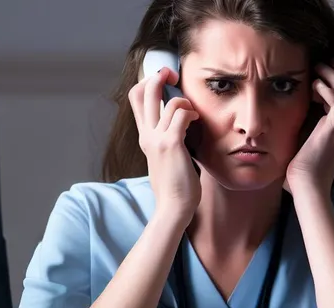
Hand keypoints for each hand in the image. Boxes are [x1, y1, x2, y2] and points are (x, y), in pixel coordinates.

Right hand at [129, 67, 200, 224]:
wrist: (173, 208)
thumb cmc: (176, 186)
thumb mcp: (166, 158)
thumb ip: (169, 139)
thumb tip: (182, 125)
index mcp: (145, 137)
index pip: (135, 99)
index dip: (147, 82)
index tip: (165, 81)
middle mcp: (147, 135)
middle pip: (142, 91)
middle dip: (159, 75)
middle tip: (173, 74)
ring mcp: (157, 139)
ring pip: (168, 100)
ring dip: (185, 101)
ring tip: (193, 113)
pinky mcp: (171, 144)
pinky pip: (181, 114)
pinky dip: (191, 113)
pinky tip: (197, 122)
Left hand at [286, 61, 333, 191]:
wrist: (306, 186)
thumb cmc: (301, 170)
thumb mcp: (302, 141)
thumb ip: (302, 127)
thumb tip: (286, 117)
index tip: (320, 72)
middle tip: (323, 61)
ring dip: (333, 75)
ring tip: (318, 67)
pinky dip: (328, 89)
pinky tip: (315, 85)